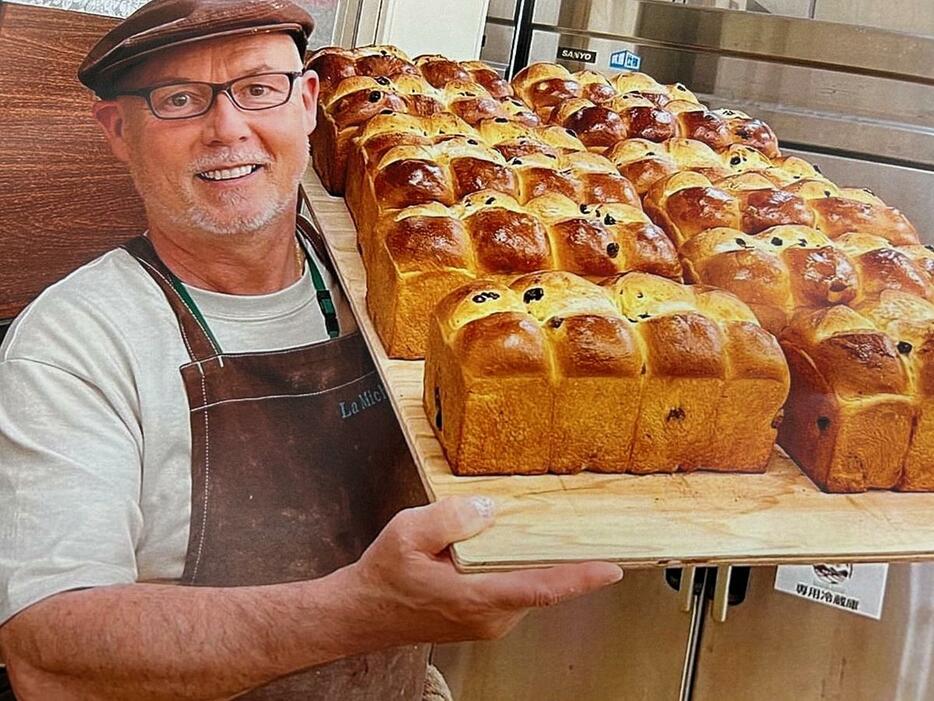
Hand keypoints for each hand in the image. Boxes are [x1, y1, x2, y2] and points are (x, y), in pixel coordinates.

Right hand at [347, 496, 622, 644]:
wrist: (363, 613)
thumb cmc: (384, 576)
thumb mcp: (407, 533)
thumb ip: (450, 518)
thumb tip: (487, 508)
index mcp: (475, 598)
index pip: (540, 589)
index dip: (579, 579)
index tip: (612, 568)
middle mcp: (490, 616)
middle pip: (541, 582)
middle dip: (564, 555)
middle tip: (586, 525)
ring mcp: (490, 621)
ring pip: (529, 585)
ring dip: (540, 559)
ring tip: (549, 529)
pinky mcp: (486, 618)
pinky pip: (517, 589)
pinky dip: (523, 567)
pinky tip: (515, 545)